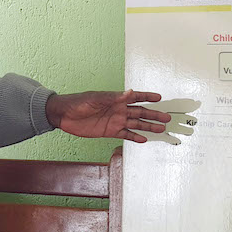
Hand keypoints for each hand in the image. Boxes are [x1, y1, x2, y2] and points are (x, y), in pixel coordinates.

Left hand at [45, 90, 170, 142]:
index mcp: (116, 99)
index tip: (160, 98)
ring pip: (136, 124)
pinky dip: (134, 137)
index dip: (147, 97)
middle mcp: (118, 110)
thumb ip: (114, 97)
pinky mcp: (109, 131)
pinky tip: (144, 139)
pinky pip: (125, 134)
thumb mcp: (96, 99)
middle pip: (140, 112)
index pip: (136, 97)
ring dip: (148, 126)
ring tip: (161, 129)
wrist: (64, 115)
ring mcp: (115, 121)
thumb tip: (130, 92)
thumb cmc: (78, 103)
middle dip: (154, 115)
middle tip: (167, 118)